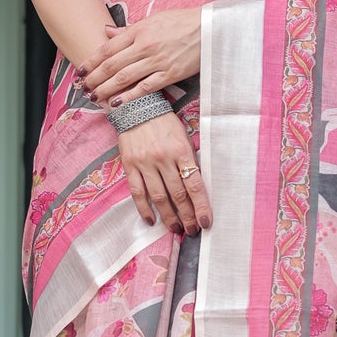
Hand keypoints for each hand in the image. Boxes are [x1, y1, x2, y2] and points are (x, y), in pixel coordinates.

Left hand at [80, 9, 200, 106]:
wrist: (210, 28)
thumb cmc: (181, 22)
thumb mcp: (153, 19)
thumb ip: (128, 29)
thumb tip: (106, 31)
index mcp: (139, 31)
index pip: (108, 48)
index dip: (92, 61)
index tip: (80, 70)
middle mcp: (145, 46)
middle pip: (112, 65)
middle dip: (94, 78)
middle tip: (82, 88)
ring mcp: (158, 61)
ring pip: (125, 78)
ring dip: (106, 89)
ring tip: (94, 97)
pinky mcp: (170, 74)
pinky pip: (146, 88)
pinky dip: (130, 97)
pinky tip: (117, 104)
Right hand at [117, 109, 211, 235]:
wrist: (135, 106)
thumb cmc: (164, 122)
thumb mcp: (183, 135)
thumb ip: (189, 159)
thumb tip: (196, 185)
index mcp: (181, 150)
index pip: (194, 185)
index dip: (201, 206)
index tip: (205, 222)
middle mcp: (164, 159)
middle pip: (178, 195)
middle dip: (187, 216)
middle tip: (192, 230)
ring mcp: (145, 163)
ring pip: (159, 197)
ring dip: (169, 217)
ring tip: (175, 229)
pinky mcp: (130, 165)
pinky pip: (137, 192)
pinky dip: (144, 209)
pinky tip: (151, 220)